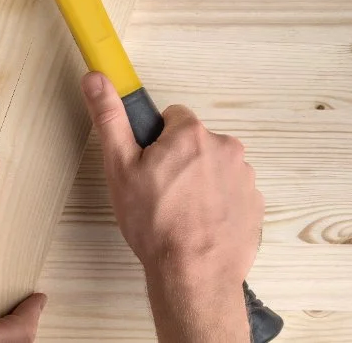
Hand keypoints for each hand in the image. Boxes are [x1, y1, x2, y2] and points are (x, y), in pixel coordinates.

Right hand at [80, 72, 262, 342]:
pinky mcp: (254, 204)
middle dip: (178, 160)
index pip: (172, 117)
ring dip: (198, 181)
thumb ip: (109, 117)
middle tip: (158, 191)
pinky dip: (215, 202)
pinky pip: (229, 191)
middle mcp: (226, 148)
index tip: (147, 163)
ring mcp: (245, 177)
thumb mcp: (120, 167)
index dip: (155, 140)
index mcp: (191, 134)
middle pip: (194, 142)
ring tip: (177, 211)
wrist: (194, 274)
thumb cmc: (155, 222)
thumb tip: (97, 78)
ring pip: (212, 167)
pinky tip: (197, 223)